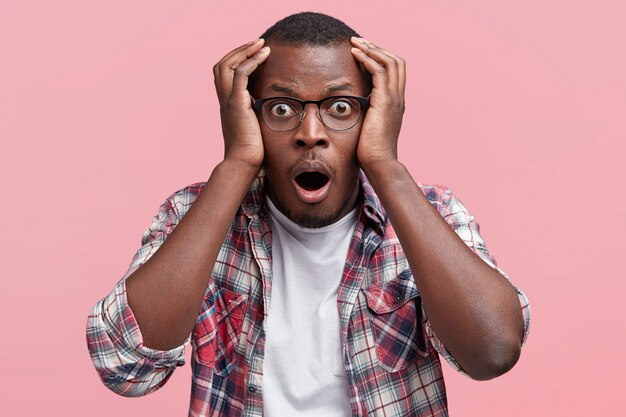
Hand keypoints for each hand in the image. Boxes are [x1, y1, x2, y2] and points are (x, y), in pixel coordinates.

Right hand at [213, 39, 270, 168]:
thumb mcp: (255, 127)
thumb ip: (257, 115)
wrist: (243, 163)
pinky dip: (251, 61)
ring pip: (227, 65)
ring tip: (261, 43)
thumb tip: (270, 110)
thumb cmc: (252, 152)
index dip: (237, 60)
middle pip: (221, 65)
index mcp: (228, 105)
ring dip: (244, 51)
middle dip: (239, 51)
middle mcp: (225, 100)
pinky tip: (264, 55)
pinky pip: (240, 74)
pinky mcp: (237, 103)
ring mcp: (229, 101)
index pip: (225, 75)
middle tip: (257, 43)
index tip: (254, 53)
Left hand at [350, 37, 405, 168]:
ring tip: (355, 43)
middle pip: (396, 61)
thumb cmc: (370, 151)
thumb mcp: (368, 127)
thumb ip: (366, 114)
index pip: (395, 71)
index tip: (364, 52)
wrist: (379, 163)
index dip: (381, 58)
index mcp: (396, 104)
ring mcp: (394, 99)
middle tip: (359, 42)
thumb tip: (352, 108)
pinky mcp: (385, 102)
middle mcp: (399, 98)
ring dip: (371, 49)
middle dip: (377, 48)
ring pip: (389, 62)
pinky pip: (379, 71)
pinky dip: (367, 59)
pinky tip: (354, 55)